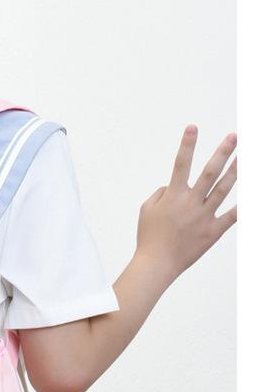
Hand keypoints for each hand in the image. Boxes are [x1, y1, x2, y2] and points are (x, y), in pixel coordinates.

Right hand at [136, 126, 236, 284]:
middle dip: (222, 152)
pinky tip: (250, 198)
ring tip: (245, 158)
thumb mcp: (146, 210)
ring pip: (223, 190)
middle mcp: (190, 203)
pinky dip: (243, 208)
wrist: (157, 264)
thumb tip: (173, 186)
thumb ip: (160, 193)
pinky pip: (231, 217)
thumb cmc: (149, 237)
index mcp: (173, 196)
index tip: (193, 127)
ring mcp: (203, 217)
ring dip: (236, 172)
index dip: (187, 144)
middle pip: (209, 172)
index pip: (181, 164)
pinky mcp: (212, 232)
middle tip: (233, 137)